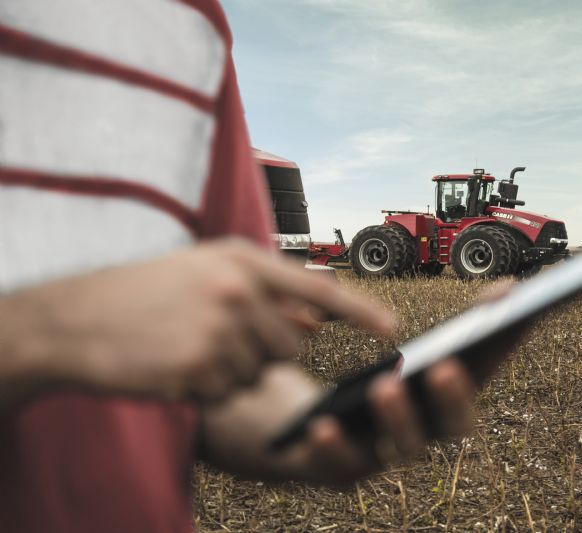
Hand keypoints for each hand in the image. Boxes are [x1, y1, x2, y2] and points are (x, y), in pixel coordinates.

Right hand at [0, 239, 394, 404]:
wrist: (76, 316)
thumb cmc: (146, 292)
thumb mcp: (208, 275)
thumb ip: (267, 295)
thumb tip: (317, 323)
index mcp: (241, 260)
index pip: (316, 287)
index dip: (359, 310)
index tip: (393, 329)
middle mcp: (237, 289)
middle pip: (289, 344)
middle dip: (261, 350)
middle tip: (213, 337)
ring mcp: (218, 327)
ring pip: (259, 371)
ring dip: (231, 370)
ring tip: (188, 346)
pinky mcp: (199, 365)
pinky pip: (229, 392)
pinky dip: (208, 388)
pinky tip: (176, 365)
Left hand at [200, 281, 526, 484]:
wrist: (301, 427)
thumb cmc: (365, 382)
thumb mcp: (403, 347)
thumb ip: (443, 323)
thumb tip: (507, 289)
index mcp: (440, 401)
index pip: (481, 374)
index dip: (501, 346)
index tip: (514, 313)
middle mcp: (423, 432)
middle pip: (453, 425)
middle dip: (454, 397)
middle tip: (445, 366)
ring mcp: (385, 455)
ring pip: (405, 448)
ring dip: (400, 417)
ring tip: (386, 384)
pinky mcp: (341, 471)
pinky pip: (342, 466)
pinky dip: (335, 447)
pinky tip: (323, 423)